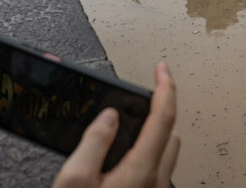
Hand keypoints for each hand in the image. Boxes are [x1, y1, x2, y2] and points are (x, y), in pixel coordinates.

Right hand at [53, 63, 179, 187]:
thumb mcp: (75, 179)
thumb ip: (94, 142)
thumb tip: (108, 117)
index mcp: (140, 170)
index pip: (163, 118)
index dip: (165, 88)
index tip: (162, 69)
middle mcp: (154, 183)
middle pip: (170, 135)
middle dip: (161, 111)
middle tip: (147, 97)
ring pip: (166, 155)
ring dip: (157, 135)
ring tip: (140, 123)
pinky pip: (157, 173)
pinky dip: (149, 156)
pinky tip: (131, 157)